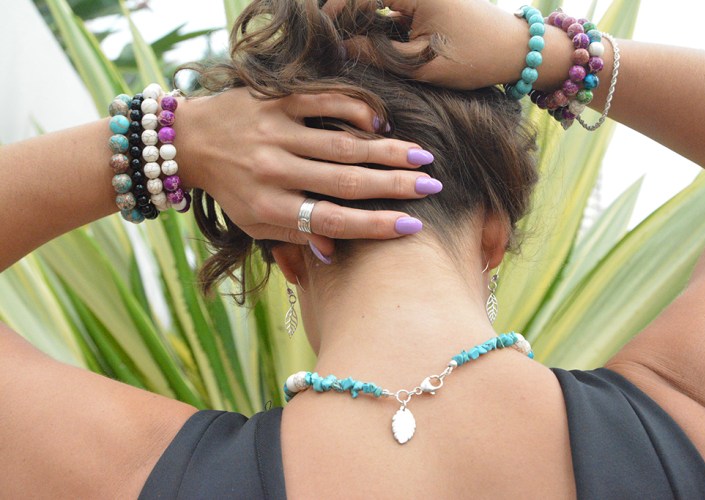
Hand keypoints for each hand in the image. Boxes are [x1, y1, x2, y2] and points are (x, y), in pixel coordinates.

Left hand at [177, 88, 437, 256]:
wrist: (190, 141)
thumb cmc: (231, 189)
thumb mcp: (255, 223)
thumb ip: (295, 235)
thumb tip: (336, 251)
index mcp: (268, 207)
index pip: (332, 220)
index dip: (376, 225)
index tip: (413, 226)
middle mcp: (273, 170)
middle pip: (345, 181)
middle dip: (394, 185)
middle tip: (432, 186)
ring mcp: (275, 132)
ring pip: (342, 143)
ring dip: (387, 150)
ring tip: (422, 156)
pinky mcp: (275, 100)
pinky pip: (324, 102)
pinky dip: (355, 111)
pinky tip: (380, 123)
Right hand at [324, 0, 570, 90]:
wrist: (514, 51)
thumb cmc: (473, 57)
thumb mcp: (419, 63)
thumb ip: (375, 55)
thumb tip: (339, 52)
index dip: (334, 13)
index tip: (319, 37)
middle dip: (346, 18)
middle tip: (329, 47)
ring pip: (377, 3)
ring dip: (360, 23)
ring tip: (345, 49)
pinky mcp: (425, 0)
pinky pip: (391, 8)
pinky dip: (378, 25)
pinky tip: (367, 46)